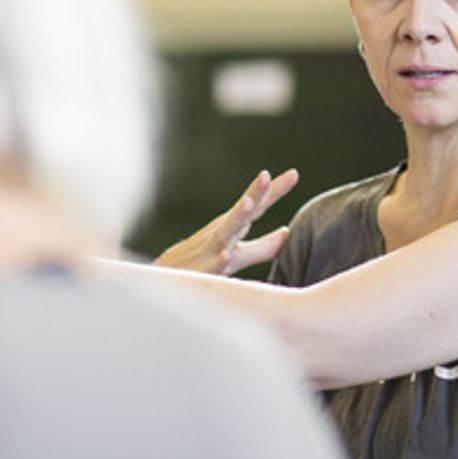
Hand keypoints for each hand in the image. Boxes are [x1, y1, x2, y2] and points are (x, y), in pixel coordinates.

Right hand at [154, 169, 299, 275]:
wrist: (164, 284)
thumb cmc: (203, 264)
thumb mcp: (237, 255)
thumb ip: (262, 247)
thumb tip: (287, 233)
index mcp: (232, 228)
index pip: (257, 207)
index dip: (274, 191)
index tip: (294, 174)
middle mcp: (221, 235)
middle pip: (241, 212)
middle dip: (254, 194)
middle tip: (266, 175)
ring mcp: (209, 252)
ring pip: (223, 234)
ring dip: (235, 218)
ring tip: (249, 204)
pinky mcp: (199, 273)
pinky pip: (210, 268)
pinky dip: (218, 261)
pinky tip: (226, 255)